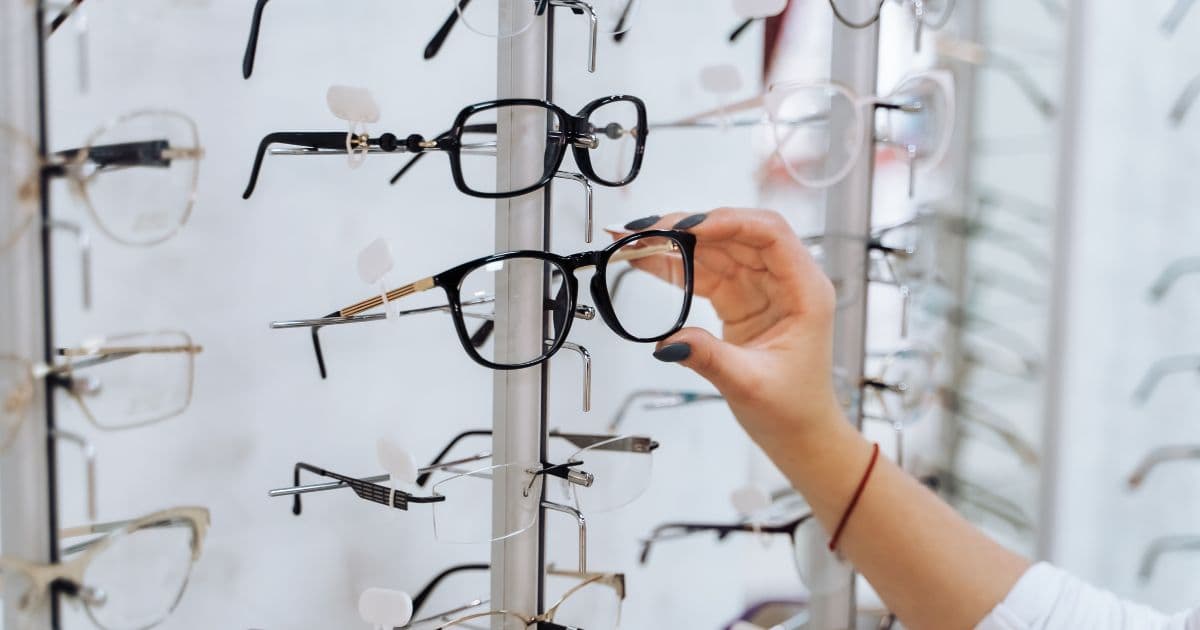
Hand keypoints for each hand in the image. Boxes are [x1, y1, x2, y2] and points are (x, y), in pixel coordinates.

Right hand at [613, 208, 845, 452]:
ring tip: (633, 242)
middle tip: (644, 232)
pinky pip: (706, 272)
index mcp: (805, 290)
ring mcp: (761, 287)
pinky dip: (676, 266)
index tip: (687, 227)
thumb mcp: (750, 385)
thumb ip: (709, 358)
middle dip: (689, 228)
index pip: (769, 234)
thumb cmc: (793, 408)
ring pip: (717, 248)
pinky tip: (646, 260)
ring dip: (676, 243)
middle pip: (736, 233)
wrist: (799, 433)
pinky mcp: (740, 299)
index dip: (728, 222)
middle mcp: (785, 280)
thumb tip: (668, 342)